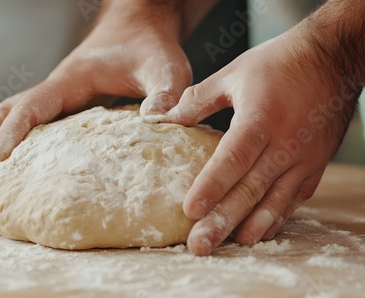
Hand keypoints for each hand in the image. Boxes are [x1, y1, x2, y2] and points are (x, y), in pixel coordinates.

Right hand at [0, 2, 191, 180]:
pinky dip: (14, 139)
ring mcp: (59, 95)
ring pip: (14, 115)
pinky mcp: (67, 103)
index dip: (11, 134)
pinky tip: (11, 161)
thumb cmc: (151, 47)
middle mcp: (58, 87)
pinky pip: (32, 121)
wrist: (140, 26)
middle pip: (8, 111)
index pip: (31, 106)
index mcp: (73, 80)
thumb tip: (157, 123)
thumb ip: (166, 93)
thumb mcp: (166, 68)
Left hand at [152, 26, 359, 254]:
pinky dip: (277, 216)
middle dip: (224, 219)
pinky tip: (261, 231)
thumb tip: (160, 119)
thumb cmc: (278, 63)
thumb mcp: (233, 74)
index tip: (189, 211)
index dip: (211, 186)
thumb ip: (196, 101)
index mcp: (260, 118)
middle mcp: (285, 143)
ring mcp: (304, 157)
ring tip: (231, 245)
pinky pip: (295, 197)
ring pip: (275, 199)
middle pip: (251, 188)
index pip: (233, 159)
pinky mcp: (315, 164)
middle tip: (200, 245)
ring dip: (252, 225)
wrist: (331, 58)